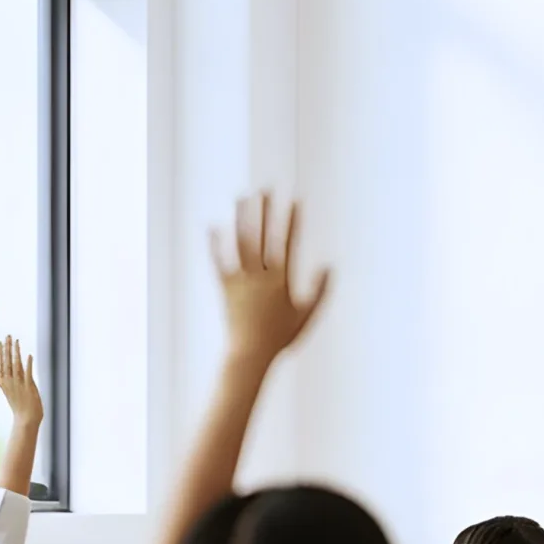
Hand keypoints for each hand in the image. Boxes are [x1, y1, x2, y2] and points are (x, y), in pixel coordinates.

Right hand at [0, 335, 41, 424]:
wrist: (25, 421)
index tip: (1, 342)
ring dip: (16, 352)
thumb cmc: (20, 408)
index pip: (1, 364)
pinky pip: (27, 373)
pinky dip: (27, 364)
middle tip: (8, 336)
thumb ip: (4, 384)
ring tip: (16, 341)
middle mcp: (10, 382)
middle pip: (7, 361)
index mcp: (4, 383)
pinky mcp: (28, 387)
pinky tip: (28, 355)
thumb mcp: (9, 394)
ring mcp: (18, 384)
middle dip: (7, 348)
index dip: (1, 353)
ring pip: (16, 364)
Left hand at [215, 193, 330, 365]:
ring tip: (242, 197)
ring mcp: (240, 279)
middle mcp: (259, 275)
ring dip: (241, 218)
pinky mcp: (225, 287)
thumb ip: (320, 290)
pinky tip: (214, 226)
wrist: (249, 354)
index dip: (292, 220)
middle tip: (267, 189)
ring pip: (241, 242)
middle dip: (265, 210)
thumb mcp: (307, 315)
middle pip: (262, 235)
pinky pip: (219, 261)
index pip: (288, 242)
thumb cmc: (281, 337)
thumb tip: (329, 266)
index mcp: (281, 279)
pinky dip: (216, 243)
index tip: (295, 202)